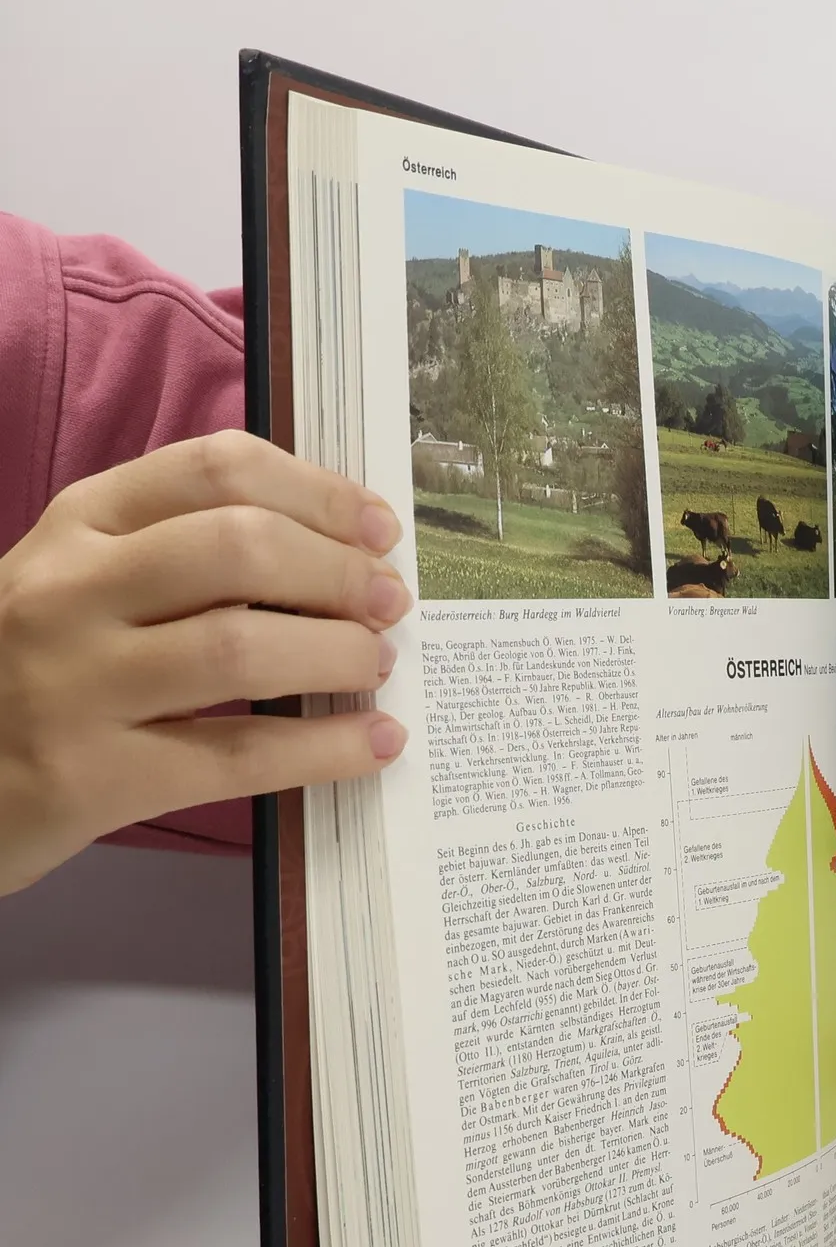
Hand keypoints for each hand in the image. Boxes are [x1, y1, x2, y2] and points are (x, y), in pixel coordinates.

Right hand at [0, 431, 410, 894]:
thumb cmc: (33, 670)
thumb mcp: (82, 583)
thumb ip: (183, 556)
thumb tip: (339, 555)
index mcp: (78, 526)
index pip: (215, 470)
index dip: (319, 493)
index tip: (377, 527)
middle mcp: (69, 592)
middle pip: (240, 549)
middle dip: (340, 572)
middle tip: (390, 602)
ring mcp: (75, 685)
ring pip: (243, 648)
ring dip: (338, 654)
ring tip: (376, 665)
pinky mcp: (92, 777)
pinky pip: (239, 755)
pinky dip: (327, 747)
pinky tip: (376, 741)